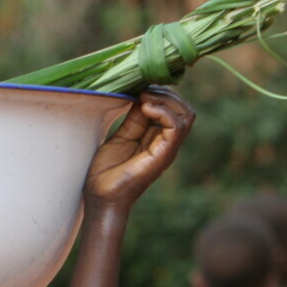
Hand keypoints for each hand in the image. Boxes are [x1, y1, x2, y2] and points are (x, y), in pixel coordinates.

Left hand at [84, 87, 193, 208]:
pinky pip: (177, 127)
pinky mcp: (163, 155)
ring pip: (186, 115)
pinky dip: (164, 112)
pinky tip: (146, 108)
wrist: (101, 198)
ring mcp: (167, 149)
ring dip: (166, 100)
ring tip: (145, 98)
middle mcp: (166, 143)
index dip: (160, 93)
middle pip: (184, 109)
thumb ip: (134, 118)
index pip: (173, 108)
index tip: (139, 87)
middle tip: (143, 90)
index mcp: (157, 138)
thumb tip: (142, 94)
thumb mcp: (121, 136)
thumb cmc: (106, 172)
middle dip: (165, 93)